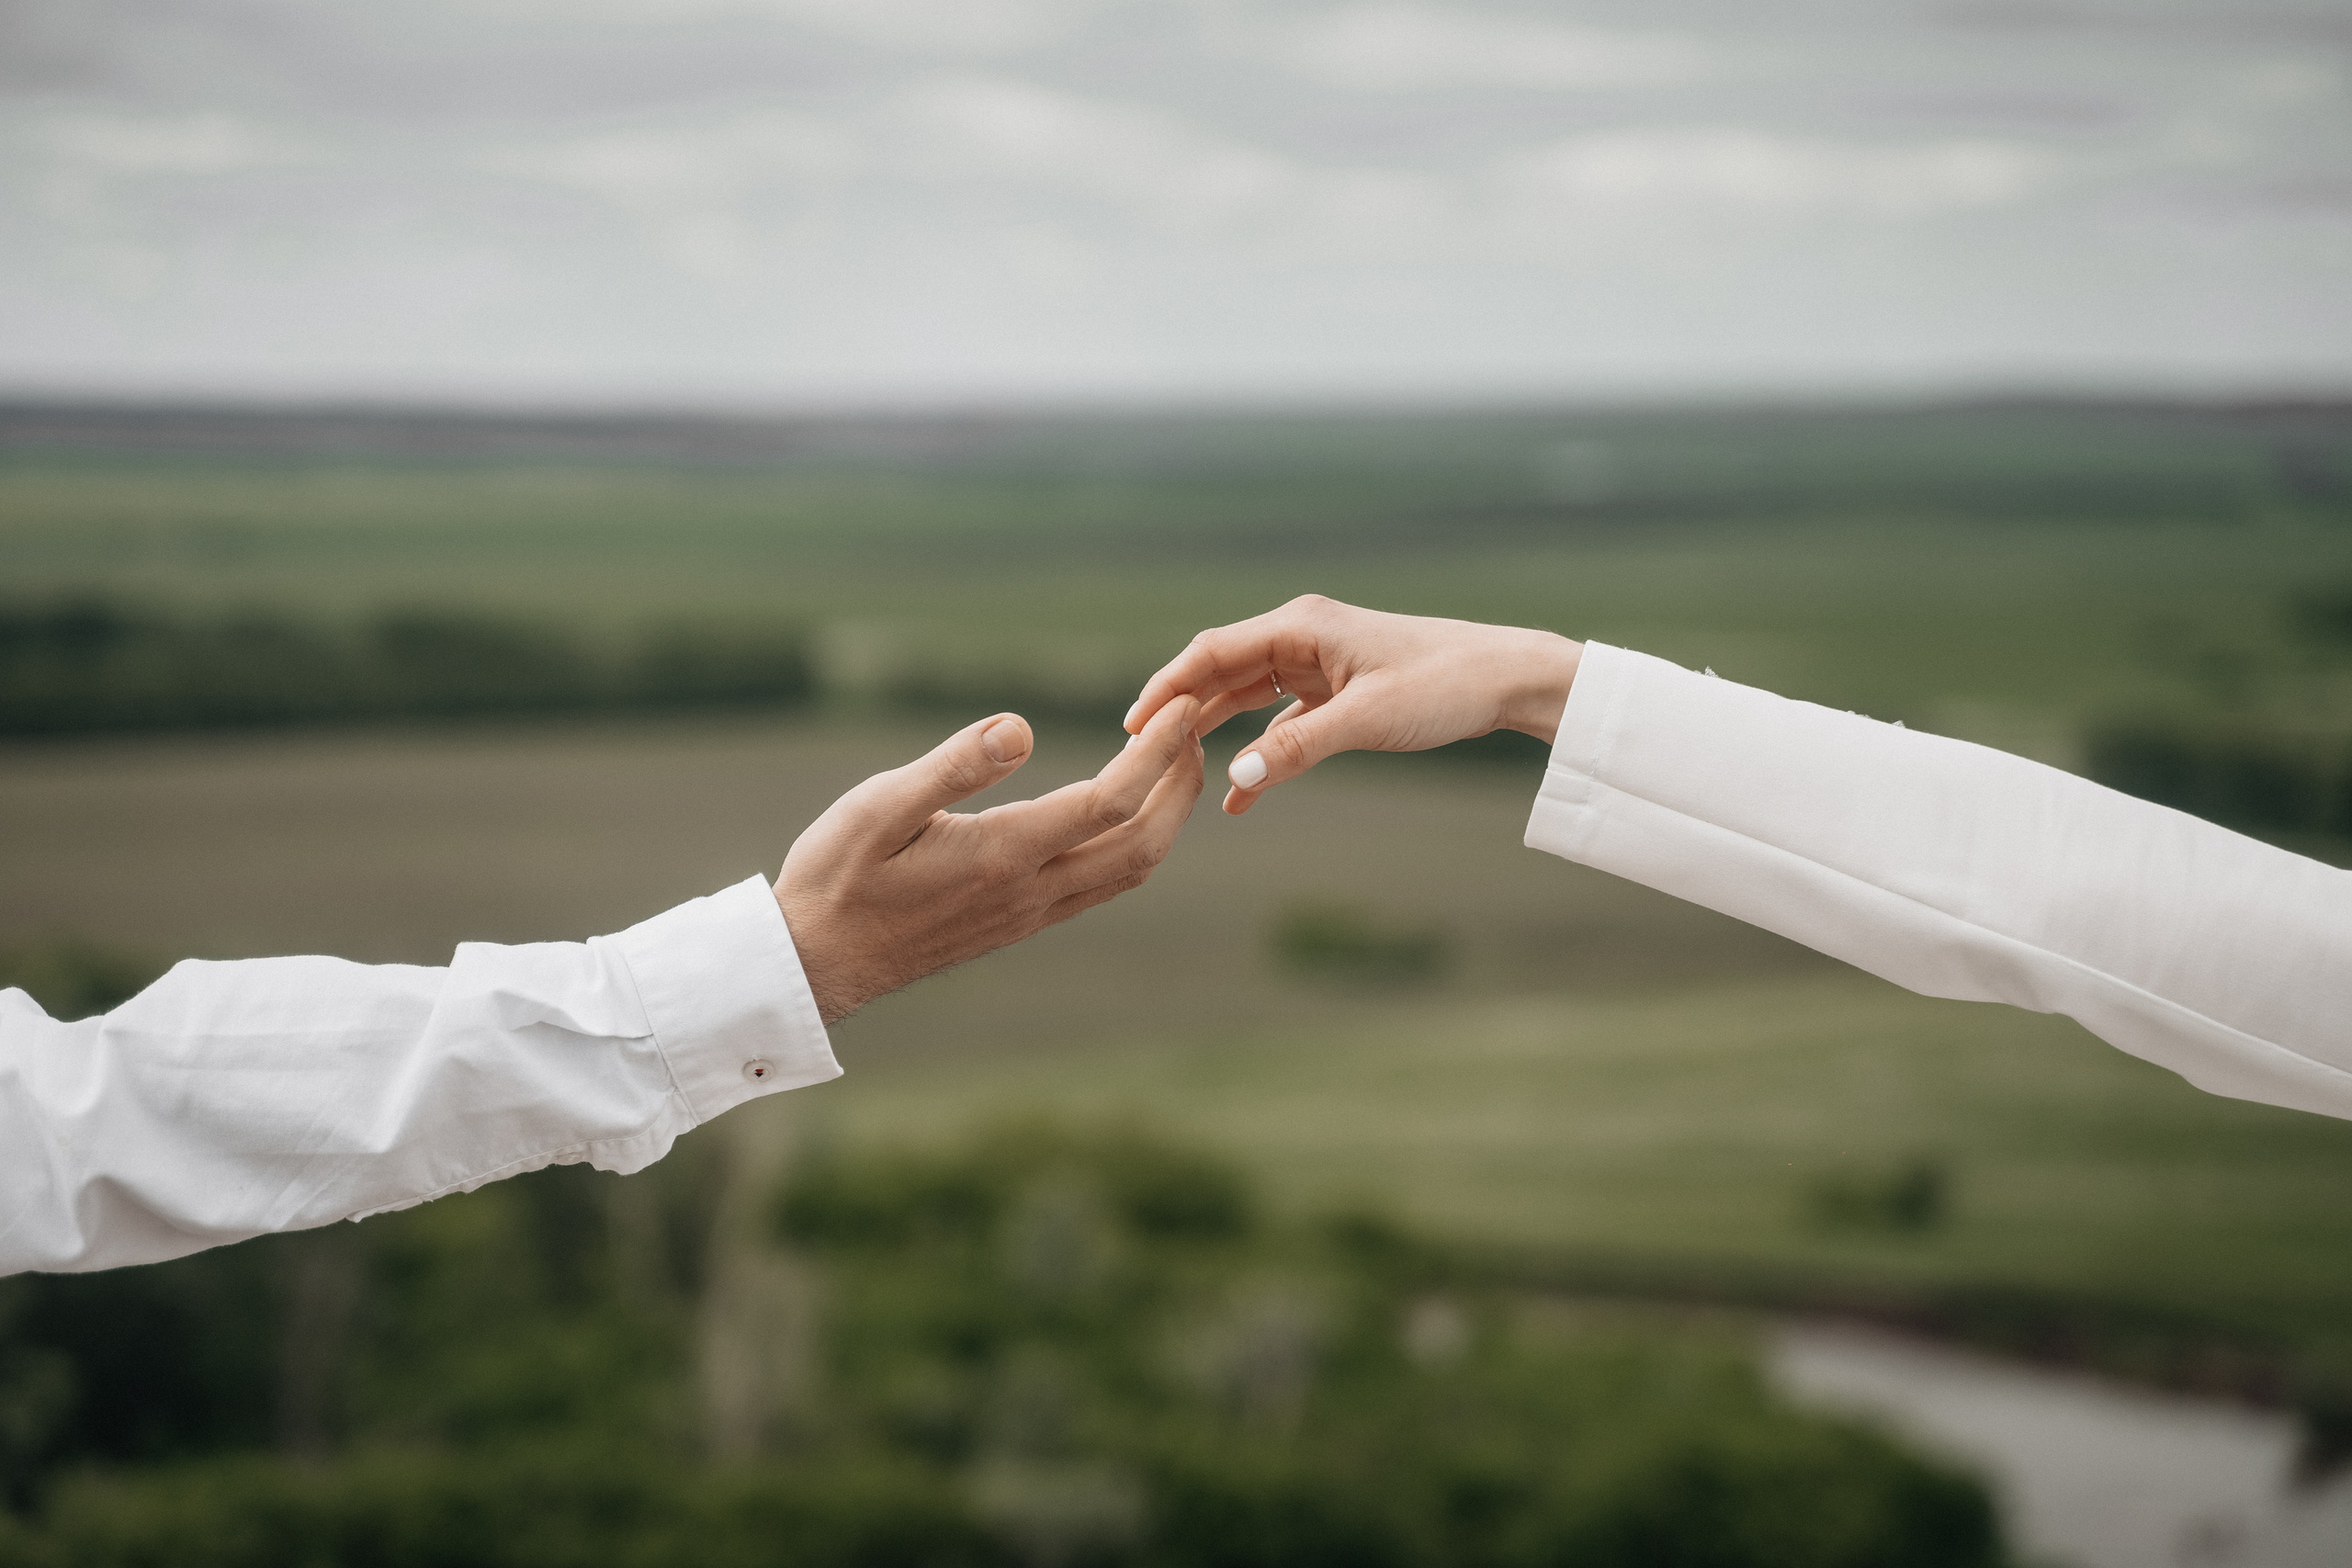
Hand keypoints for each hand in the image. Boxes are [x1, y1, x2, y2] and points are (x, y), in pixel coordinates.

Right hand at [774, 699, 1203, 1021]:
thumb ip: (953, 766)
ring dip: (1166, 816)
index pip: (1108, 801)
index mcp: (1002, 854)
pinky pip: (1102, 883)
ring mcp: (1031, 913)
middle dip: (1181, 784)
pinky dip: (1134, 841)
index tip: (1179, 706)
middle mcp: (1030, 891)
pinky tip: (1123, 810)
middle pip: (1142, 843)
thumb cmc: (837, 876)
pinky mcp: (1023, 921)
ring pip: (1129, 869)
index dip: (1156, 752)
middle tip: (1193, 727)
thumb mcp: (878, 806)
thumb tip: (1021, 727)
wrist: (818, 963)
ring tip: (1173, 762)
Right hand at [1124, 595, 1578, 815]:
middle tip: (1138, 755)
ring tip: (1174, 771)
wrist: (1507, 680)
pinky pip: (1282, 721)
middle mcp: (1303, 637)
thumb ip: (1296, 749)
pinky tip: (1240, 793)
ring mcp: (1320, 663)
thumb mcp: (1366, 720)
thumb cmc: (1444, 685)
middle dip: (1180, 711)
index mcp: (1301, 626)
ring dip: (1215, 731)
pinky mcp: (1338, 691)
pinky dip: (1260, 752)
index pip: (1211, 652)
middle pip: (1221, 672)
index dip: (1166, 687)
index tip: (1133, 725)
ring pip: (1247, 696)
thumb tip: (1233, 780)